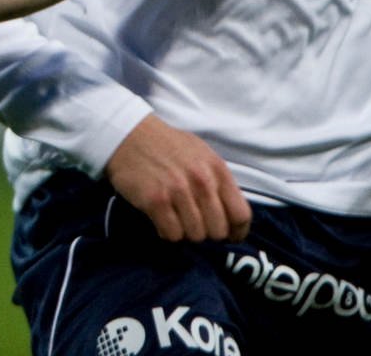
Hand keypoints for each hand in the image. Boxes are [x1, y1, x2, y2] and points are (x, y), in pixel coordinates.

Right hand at [105, 113, 251, 241]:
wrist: (130, 134)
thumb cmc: (168, 145)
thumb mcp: (202, 154)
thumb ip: (218, 181)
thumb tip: (231, 215)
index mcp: (217, 169)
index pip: (241, 215)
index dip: (237, 232)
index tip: (229, 236)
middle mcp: (201, 181)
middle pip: (218, 231)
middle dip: (208, 232)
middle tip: (195, 224)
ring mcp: (178, 191)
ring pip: (195, 236)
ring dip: (186, 232)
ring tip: (176, 217)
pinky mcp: (156, 201)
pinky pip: (172, 235)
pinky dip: (167, 232)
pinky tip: (162, 218)